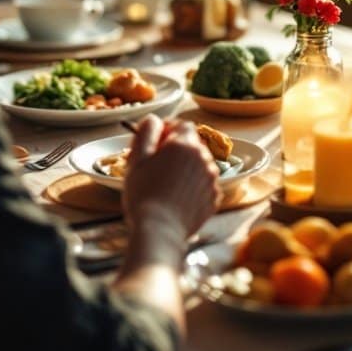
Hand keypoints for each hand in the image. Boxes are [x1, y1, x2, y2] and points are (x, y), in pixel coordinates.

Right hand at [123, 115, 220, 237]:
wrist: (159, 231)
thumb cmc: (144, 194)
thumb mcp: (137, 157)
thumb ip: (146, 131)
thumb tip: (153, 119)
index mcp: (185, 145)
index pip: (182, 124)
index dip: (167, 130)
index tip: (155, 143)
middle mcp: (204, 158)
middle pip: (192, 144)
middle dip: (176, 149)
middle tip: (157, 165)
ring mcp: (212, 179)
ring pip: (199, 164)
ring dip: (185, 167)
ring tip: (166, 184)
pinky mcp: (214, 198)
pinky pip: (203, 183)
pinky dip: (193, 185)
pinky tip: (177, 197)